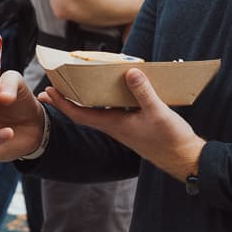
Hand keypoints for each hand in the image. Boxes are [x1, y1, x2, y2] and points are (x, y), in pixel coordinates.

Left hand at [41, 68, 204, 181]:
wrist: (184, 158)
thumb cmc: (169, 139)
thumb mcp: (157, 112)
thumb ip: (143, 92)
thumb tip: (129, 72)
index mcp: (114, 124)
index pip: (79, 114)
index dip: (62, 103)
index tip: (47, 92)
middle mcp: (114, 126)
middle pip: (83, 111)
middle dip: (66, 99)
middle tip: (52, 86)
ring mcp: (124, 126)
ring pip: (98, 110)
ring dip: (85, 98)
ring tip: (77, 83)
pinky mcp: (134, 125)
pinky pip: (113, 110)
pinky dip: (106, 99)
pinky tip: (112, 89)